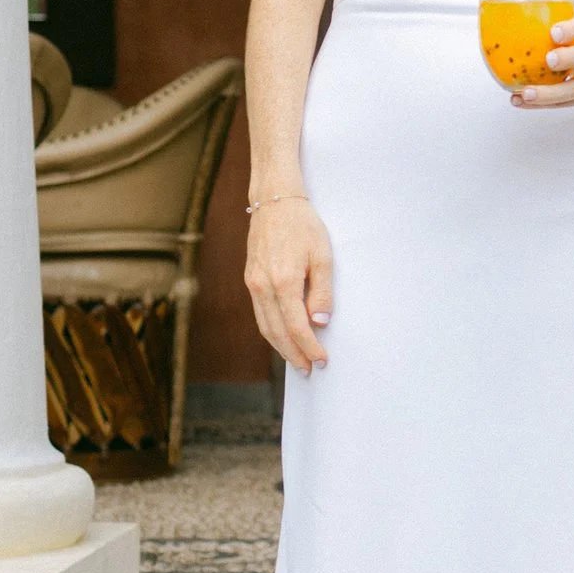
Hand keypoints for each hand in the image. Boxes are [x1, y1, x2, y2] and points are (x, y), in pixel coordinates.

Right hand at [244, 194, 333, 373]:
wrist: (274, 202)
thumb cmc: (303, 226)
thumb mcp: (323, 256)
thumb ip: (322, 291)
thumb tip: (320, 322)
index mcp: (283, 281)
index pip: (297, 327)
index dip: (310, 347)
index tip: (322, 360)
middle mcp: (263, 286)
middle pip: (278, 333)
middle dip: (294, 355)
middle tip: (309, 370)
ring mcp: (253, 283)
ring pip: (265, 326)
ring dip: (281, 348)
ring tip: (297, 362)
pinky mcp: (250, 280)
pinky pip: (259, 314)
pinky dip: (271, 331)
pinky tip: (282, 339)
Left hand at [516, 12, 573, 107]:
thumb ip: (560, 26)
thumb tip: (513, 18)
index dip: (573, 29)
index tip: (553, 32)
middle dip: (571, 58)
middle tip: (549, 60)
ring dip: (551, 93)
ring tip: (526, 93)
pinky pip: (566, 103)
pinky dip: (542, 104)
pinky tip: (520, 100)